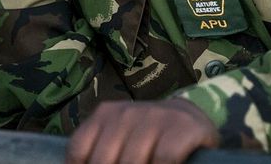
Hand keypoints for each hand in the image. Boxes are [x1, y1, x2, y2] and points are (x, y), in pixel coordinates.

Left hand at [66, 98, 216, 163]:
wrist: (192, 116)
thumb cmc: (149, 136)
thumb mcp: (120, 136)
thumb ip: (102, 151)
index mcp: (105, 114)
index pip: (79, 149)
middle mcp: (126, 113)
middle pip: (104, 160)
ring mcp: (154, 117)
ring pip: (132, 162)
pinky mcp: (182, 127)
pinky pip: (164, 159)